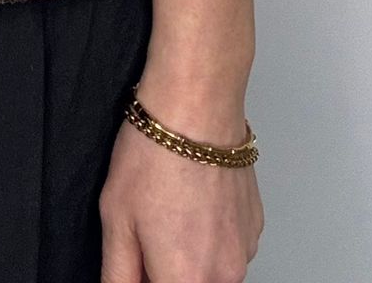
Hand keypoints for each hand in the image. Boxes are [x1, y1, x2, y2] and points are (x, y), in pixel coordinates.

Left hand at [98, 117, 263, 281]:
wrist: (196, 106)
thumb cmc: (155, 154)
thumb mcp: (115, 219)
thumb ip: (118, 273)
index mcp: (185, 278)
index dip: (144, 277)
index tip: (137, 259)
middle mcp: (223, 275)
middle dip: (165, 270)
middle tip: (148, 232)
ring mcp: (244, 251)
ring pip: (209, 271)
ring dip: (188, 255)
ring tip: (171, 210)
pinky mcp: (255, 227)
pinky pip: (227, 248)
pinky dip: (209, 236)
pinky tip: (193, 201)